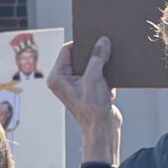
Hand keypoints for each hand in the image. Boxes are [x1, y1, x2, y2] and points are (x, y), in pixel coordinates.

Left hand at [49, 36, 122, 167]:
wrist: (103, 130)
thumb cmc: (92, 109)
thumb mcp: (94, 79)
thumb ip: (97, 58)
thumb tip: (102, 41)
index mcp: (57, 77)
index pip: (67, 50)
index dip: (81, 43)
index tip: (95, 37)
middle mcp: (64, 81)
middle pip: (79, 57)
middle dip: (93, 54)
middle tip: (105, 46)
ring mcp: (76, 85)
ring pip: (90, 65)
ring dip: (101, 66)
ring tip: (109, 68)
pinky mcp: (88, 89)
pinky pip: (97, 74)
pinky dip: (105, 76)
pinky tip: (110, 85)